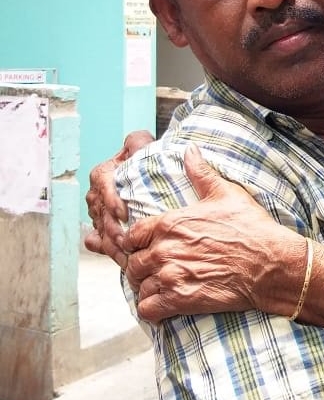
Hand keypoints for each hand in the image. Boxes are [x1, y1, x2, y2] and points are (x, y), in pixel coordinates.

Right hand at [84, 130, 154, 267]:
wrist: (150, 177)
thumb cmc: (145, 160)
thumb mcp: (142, 146)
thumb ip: (138, 141)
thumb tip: (138, 141)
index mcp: (104, 173)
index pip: (102, 184)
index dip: (111, 199)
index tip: (123, 213)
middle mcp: (98, 193)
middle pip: (101, 212)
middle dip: (112, 229)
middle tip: (126, 242)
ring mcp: (99, 212)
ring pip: (99, 229)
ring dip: (111, 244)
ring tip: (124, 256)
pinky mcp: (104, 227)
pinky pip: (99, 241)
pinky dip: (107, 250)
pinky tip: (118, 259)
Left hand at [124, 145, 304, 322]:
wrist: (271, 264)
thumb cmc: (252, 228)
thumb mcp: (227, 194)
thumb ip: (201, 173)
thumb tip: (189, 150)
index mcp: (170, 223)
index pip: (132, 235)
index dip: (138, 242)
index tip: (148, 247)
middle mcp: (164, 250)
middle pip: (132, 263)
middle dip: (142, 266)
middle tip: (156, 270)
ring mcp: (170, 276)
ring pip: (138, 287)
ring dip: (148, 288)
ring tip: (162, 288)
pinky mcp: (179, 300)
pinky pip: (148, 309)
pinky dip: (152, 310)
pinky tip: (163, 307)